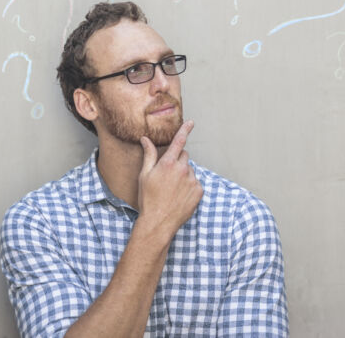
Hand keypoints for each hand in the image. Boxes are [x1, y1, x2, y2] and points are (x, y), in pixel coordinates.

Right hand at [137, 121, 202, 242]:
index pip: (179, 141)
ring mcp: (192, 180)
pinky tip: (180, 196)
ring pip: (190, 170)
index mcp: (168, 163)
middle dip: (178, 161)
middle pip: (184, 156)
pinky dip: (189, 186)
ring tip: (172, 190)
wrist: (158, 222)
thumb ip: (148, 155)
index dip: (185, 130)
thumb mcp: (144, 175)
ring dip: (183, 175)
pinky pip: (195, 182)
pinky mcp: (199, 191)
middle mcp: (182, 169)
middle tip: (167, 175)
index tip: (191, 123)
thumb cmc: (148, 198)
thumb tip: (145, 139)